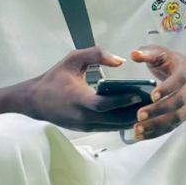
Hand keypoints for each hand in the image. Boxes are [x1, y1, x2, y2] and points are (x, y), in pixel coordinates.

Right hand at [26, 46, 144, 130]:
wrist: (34, 100)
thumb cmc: (54, 78)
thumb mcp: (73, 59)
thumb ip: (97, 54)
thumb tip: (121, 61)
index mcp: (79, 98)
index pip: (104, 104)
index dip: (121, 100)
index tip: (137, 94)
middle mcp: (83, 116)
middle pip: (114, 119)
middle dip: (134, 112)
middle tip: (151, 103)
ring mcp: (84, 125)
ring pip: (113, 126)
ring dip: (130, 119)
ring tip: (148, 109)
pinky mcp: (86, 130)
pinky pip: (108, 128)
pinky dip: (121, 122)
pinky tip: (134, 114)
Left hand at [129, 47, 185, 139]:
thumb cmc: (173, 64)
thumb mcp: (161, 53)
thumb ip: (147, 53)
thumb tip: (134, 54)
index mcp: (185, 70)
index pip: (179, 80)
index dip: (167, 88)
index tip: (152, 96)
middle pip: (179, 102)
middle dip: (159, 110)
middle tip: (139, 115)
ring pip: (177, 117)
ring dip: (157, 125)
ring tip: (138, 129)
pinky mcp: (184, 115)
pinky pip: (172, 126)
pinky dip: (157, 132)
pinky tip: (142, 135)